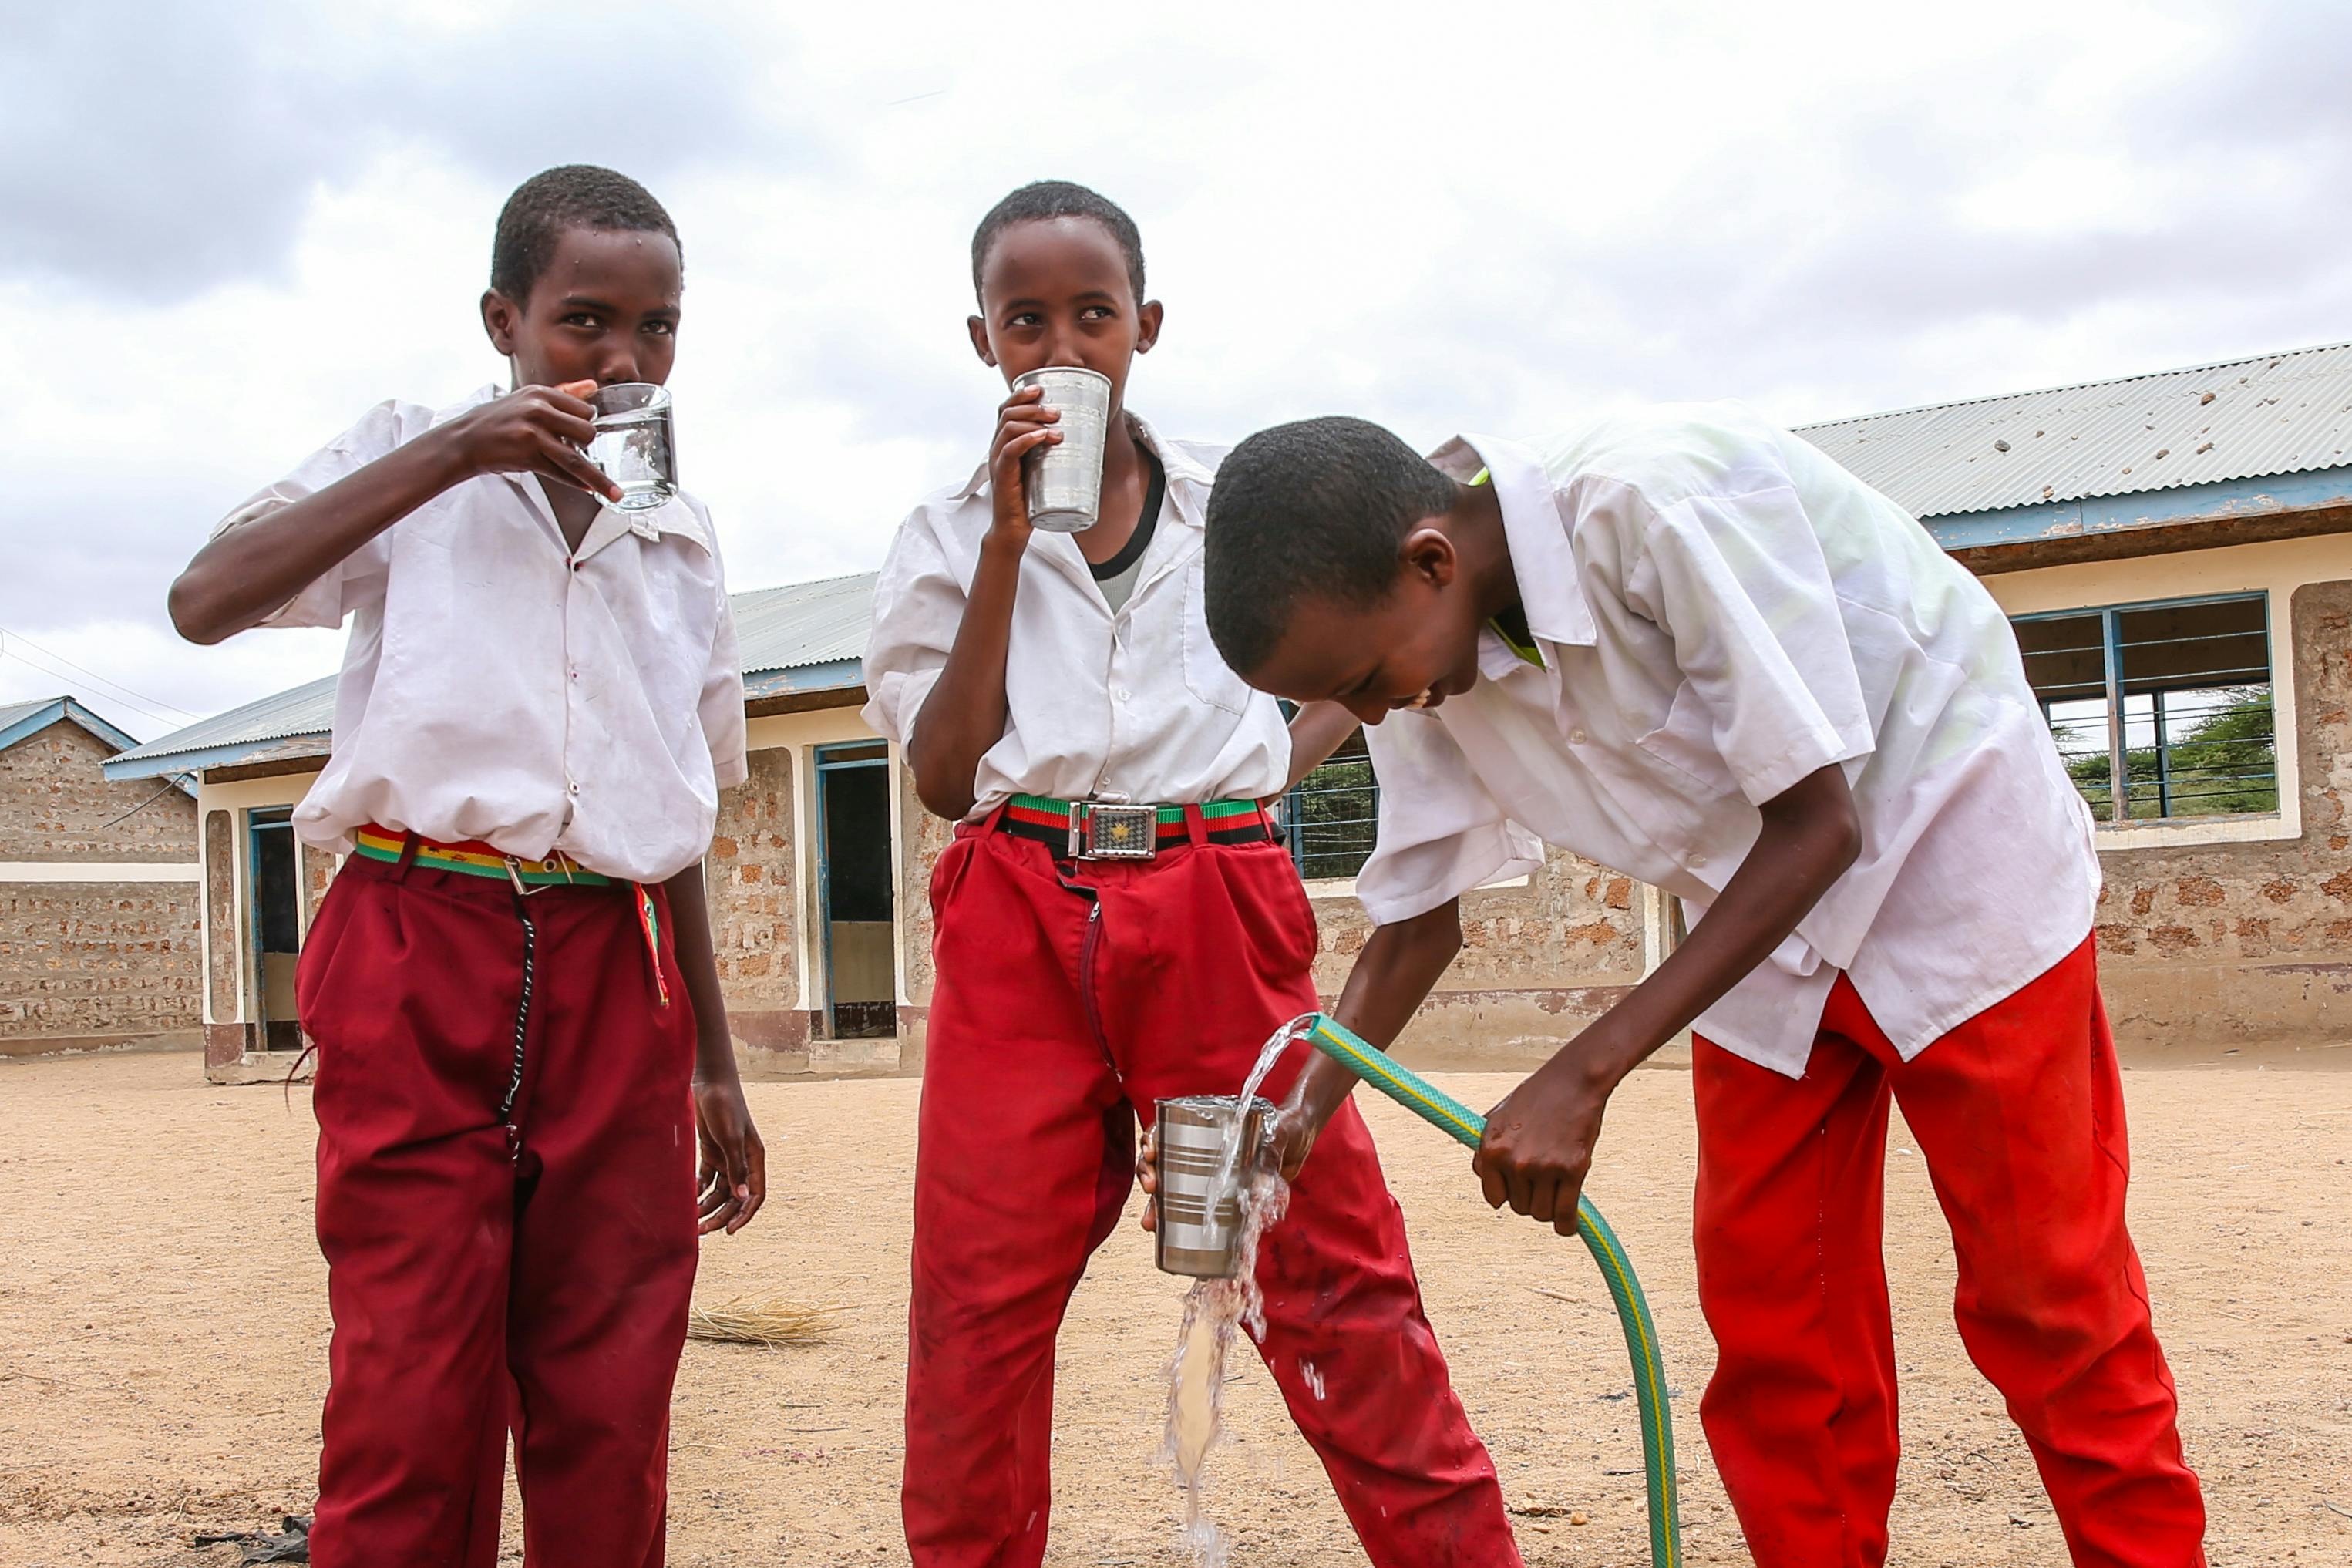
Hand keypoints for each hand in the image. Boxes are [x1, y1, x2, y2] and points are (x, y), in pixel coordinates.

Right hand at [439, 380, 621, 501]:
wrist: (465, 440)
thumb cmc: (499, 420)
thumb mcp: (527, 398)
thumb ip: (563, 393)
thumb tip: (592, 385)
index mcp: (540, 393)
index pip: (584, 409)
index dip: (587, 423)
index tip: (584, 433)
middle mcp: (537, 410)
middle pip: (586, 431)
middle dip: (588, 444)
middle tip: (577, 449)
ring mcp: (531, 433)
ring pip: (575, 457)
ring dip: (598, 478)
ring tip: (616, 492)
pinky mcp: (526, 455)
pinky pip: (560, 472)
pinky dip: (577, 483)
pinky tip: (588, 489)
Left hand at [693, 1075, 766, 1235]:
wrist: (709, 1082)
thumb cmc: (724, 1106)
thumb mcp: (730, 1138)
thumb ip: (736, 1169)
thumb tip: (743, 1198)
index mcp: (754, 1158)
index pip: (755, 1195)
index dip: (744, 1215)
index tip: (729, 1231)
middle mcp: (742, 1161)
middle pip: (735, 1197)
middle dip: (720, 1215)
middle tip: (702, 1231)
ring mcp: (726, 1157)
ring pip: (719, 1191)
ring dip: (707, 1205)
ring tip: (691, 1219)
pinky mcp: (711, 1151)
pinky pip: (706, 1178)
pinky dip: (698, 1189)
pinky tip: (688, 1197)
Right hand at [986, 383, 1060, 545]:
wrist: (1013, 529)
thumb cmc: (1029, 499)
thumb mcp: (1041, 469)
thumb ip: (1052, 453)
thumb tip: (1085, 440)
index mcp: (1004, 443)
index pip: (1005, 410)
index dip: (1020, 395)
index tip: (1041, 388)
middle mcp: (997, 448)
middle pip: (1007, 413)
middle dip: (1032, 406)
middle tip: (1056, 412)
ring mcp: (997, 462)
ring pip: (1008, 428)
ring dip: (1034, 421)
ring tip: (1055, 426)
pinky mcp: (1002, 476)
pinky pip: (1010, 451)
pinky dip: (1026, 440)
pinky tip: (1043, 437)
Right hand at [1134, 1088, 1332, 1232]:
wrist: (1301, 1139)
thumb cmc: (1286, 1126)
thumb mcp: (1278, 1132)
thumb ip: (1271, 1151)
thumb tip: (1257, 1186)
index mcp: (1204, 1127)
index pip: (1166, 1131)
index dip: (1152, 1142)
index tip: (1151, 1156)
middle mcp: (1198, 1149)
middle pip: (1161, 1162)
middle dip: (1148, 1177)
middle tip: (1151, 1191)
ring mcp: (1205, 1173)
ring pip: (1169, 1189)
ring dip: (1155, 1207)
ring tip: (1150, 1224)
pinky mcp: (1218, 1195)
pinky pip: (1191, 1209)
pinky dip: (1176, 1225)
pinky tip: (1166, 1240)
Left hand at [1473, 1048, 1619, 1236]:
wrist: (1574, 1081)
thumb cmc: (1537, 1096)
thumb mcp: (1498, 1117)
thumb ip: (1486, 1148)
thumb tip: (1482, 1174)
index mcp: (1491, 1149)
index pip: (1493, 1198)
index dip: (1507, 1195)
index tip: (1518, 1191)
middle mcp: (1514, 1162)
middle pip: (1519, 1208)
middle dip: (1531, 1198)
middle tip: (1543, 1180)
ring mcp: (1543, 1167)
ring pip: (1542, 1213)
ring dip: (1549, 1209)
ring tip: (1556, 1191)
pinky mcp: (1572, 1170)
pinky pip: (1564, 1215)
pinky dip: (1567, 1224)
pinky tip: (1569, 1222)